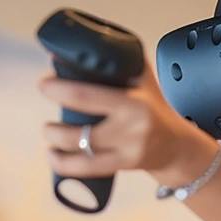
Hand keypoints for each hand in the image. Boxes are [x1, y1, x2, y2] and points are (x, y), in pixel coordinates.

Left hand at [37, 70, 218, 188]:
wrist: (176, 143)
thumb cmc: (154, 107)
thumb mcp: (142, 79)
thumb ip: (116, 61)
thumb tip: (73, 51)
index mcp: (132, 102)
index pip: (86, 96)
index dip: (59, 90)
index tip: (44, 85)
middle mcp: (130, 129)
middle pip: (78, 133)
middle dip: (52, 129)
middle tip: (47, 123)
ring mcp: (127, 150)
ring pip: (80, 153)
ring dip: (56, 145)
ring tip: (50, 136)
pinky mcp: (123, 166)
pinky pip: (87, 169)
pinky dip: (64, 165)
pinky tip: (54, 156)